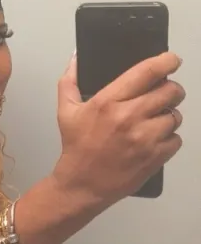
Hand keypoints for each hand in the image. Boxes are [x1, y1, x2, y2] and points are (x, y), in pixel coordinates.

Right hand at [53, 52, 184, 206]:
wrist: (82, 185)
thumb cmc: (76, 147)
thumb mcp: (66, 111)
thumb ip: (70, 81)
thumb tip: (76, 58)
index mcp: (109, 102)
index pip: (147, 72)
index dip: (166, 61)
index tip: (171, 60)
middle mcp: (129, 117)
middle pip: (171, 91)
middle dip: (171, 89)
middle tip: (164, 94)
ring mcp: (145, 138)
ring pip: (175, 115)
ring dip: (169, 115)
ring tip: (155, 120)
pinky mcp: (155, 157)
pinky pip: (176, 139)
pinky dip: (169, 138)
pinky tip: (154, 140)